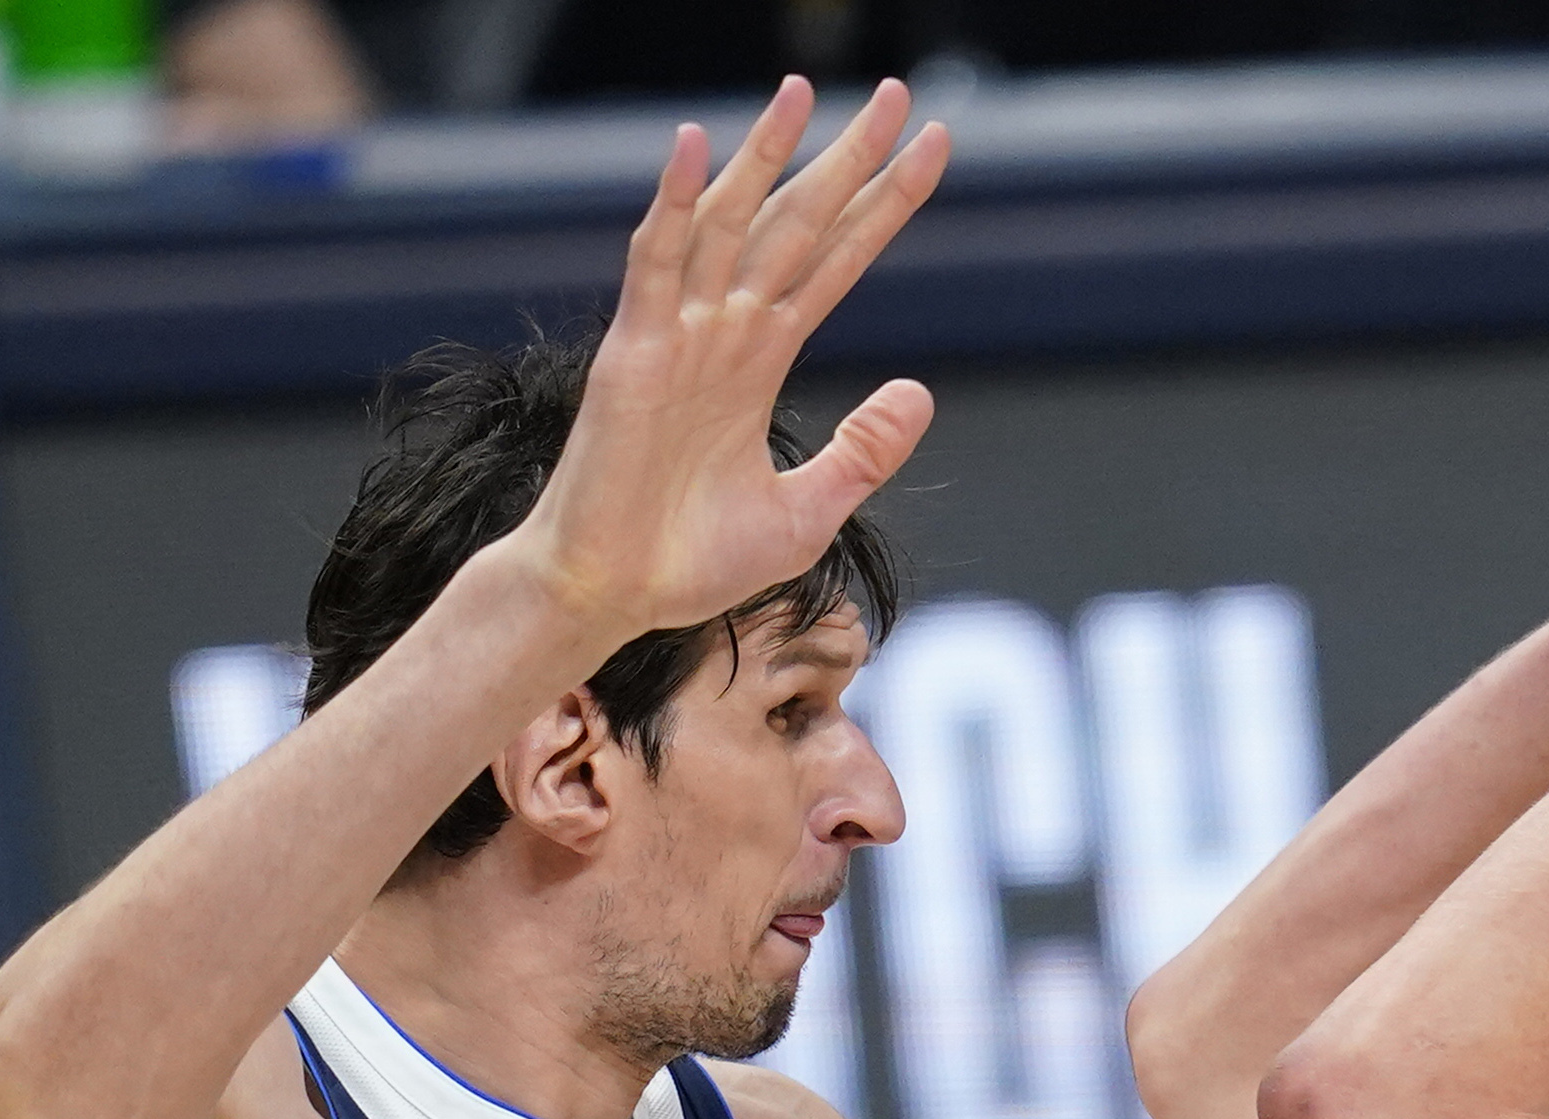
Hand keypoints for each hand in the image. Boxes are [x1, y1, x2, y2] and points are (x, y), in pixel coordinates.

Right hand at [495, 78, 949, 644]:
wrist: (615, 595)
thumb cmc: (693, 561)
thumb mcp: (808, 510)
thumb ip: (862, 450)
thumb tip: (919, 389)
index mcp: (764, 358)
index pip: (837, 261)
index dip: (883, 204)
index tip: (933, 148)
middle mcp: (725, 331)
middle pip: (797, 224)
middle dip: (846, 158)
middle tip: (894, 91)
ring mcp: (679, 335)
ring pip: (731, 225)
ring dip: (766, 158)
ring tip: (802, 93)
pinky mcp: (634, 352)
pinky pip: (656, 264)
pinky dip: (676, 206)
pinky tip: (696, 148)